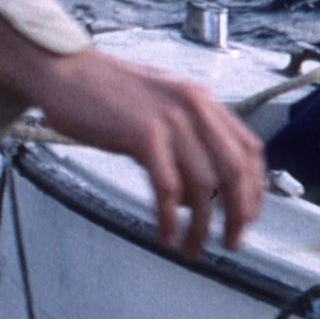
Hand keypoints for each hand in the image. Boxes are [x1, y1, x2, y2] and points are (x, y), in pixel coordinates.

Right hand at [26, 48, 268, 255]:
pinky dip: (171, 218)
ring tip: (193, 248)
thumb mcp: (162, 105)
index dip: (255, 188)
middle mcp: (195, 108)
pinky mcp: (142, 134)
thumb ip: (187, 136)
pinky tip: (166, 235)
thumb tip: (201, 186)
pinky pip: (167, 187)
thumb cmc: (105, 92)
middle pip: (235, 171)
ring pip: (204, 185)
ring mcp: (170, 120)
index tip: (249, 216)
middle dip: (238, 214)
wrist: (64, 70)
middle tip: (231, 242)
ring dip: (202, 226)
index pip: (249, 149)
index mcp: (204, 101)